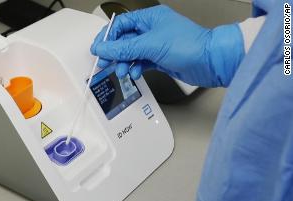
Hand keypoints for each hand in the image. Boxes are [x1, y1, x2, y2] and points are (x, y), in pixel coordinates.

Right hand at [90, 5, 244, 86]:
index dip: (107, 37)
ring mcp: (156, 45)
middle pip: (124, 40)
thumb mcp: (150, 45)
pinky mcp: (161, 59)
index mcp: (149, 18)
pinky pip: (141, 63)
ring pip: (132, 53)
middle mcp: (152, 30)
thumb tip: (103, 49)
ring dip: (124, 63)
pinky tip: (136, 73)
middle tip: (105, 63)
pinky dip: (136, 68)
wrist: (211, 62)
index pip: (120, 25)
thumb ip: (123, 49)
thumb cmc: (189, 45)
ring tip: (122, 71)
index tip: (98, 49)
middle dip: (114, 53)